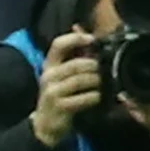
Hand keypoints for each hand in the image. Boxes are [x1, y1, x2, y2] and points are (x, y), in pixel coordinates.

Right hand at [27, 30, 103, 148]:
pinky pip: (83, 97)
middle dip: (94, 66)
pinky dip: (94, 96)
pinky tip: (97, 97)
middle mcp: (49, 75)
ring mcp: (53, 91)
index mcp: (49, 64)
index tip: (92, 39)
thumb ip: (72, 53)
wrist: (45, 124)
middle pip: (76, 64)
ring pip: (81, 80)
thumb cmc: (58, 94)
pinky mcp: (60, 106)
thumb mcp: (60, 74)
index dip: (76, 39)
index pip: (58, 44)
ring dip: (96, 81)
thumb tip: (79, 26)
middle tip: (104, 69)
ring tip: (103, 83)